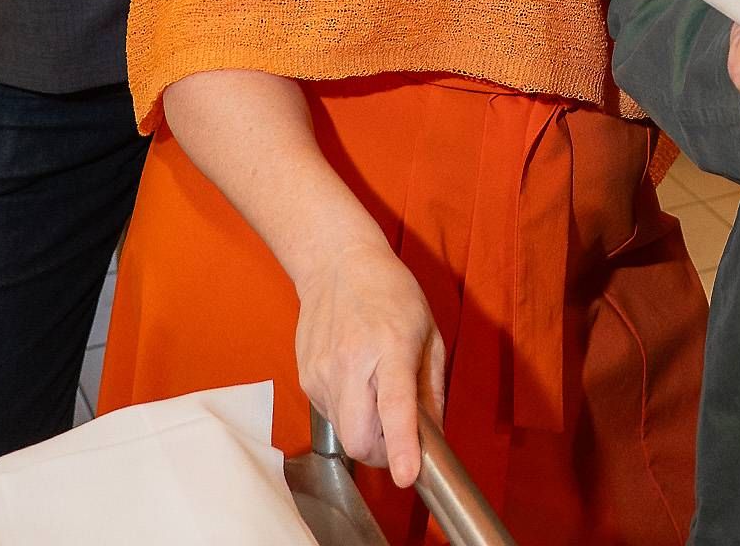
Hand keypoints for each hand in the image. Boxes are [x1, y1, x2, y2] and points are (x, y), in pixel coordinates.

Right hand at [294, 241, 446, 489]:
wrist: (335, 263)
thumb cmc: (389, 293)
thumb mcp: (428, 334)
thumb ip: (431, 389)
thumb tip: (433, 437)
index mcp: (390, 346)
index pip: (394, 406)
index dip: (402, 446)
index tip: (406, 476)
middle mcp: (351, 362)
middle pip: (359, 439)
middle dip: (383, 454)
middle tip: (398, 438)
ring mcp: (322, 372)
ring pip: (345, 434)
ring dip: (366, 431)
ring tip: (375, 392)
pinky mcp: (306, 378)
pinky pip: (331, 416)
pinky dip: (349, 413)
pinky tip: (356, 381)